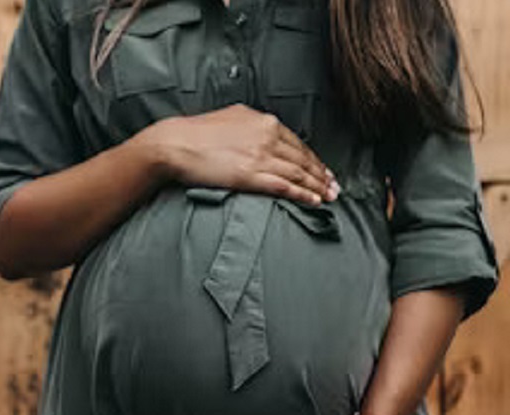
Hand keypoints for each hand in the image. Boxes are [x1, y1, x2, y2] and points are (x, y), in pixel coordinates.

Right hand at [135, 104, 339, 204]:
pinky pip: (284, 186)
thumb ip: (252, 124)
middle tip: (335, 187)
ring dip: (317, 187)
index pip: (297, 143)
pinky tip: (313, 201)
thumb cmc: (196, 133)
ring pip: (298, 173)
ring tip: (329, 197)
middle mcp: (267, 136)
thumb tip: (263, 128)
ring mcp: (260, 156)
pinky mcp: (250, 175)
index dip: (314, 159)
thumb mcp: (231, 118)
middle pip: (303, 159)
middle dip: (321, 175)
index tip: (323, 170)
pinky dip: (302, 195)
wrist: (174, 143)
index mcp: (263, 121)